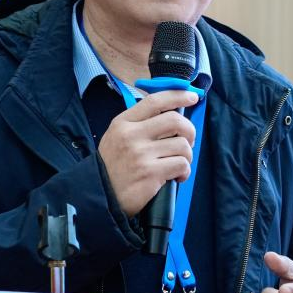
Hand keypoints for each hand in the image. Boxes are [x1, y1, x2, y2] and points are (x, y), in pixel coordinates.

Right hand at [96, 89, 198, 216]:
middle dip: (189, 130)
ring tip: (178, 164)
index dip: (177, 96)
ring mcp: (141, 154)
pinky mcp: (150, 173)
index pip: (154, 101)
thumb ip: (139, 124)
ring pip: (182, 145)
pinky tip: (176, 177)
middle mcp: (131, 135)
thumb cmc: (113, 167)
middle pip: (175, 120)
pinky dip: (184, 172)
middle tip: (188, 141)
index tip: (192, 97)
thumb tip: (173, 116)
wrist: (100, 196)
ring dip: (187, 155)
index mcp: (123, 123)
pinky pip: (181, 165)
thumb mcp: (117, 137)